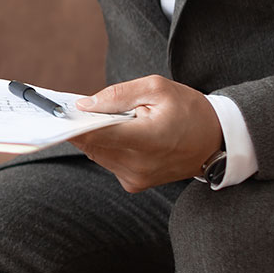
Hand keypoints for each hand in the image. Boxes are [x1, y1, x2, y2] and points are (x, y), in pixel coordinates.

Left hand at [71, 74, 222, 192]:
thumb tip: (84, 105)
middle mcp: (139, 165)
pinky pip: (108, 161)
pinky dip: (109, 147)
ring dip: (99, 136)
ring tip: (119, 121)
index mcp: (147, 139)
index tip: (57, 113)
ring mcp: (136, 178)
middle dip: (87, 125)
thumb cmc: (189, 110)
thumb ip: (118, 95)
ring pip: (96, 153)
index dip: (73, 123)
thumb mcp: (157, 88)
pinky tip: (126, 136)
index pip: (96, 134)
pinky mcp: (134, 184)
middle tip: (89, 108)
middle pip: (92, 144)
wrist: (216, 141)